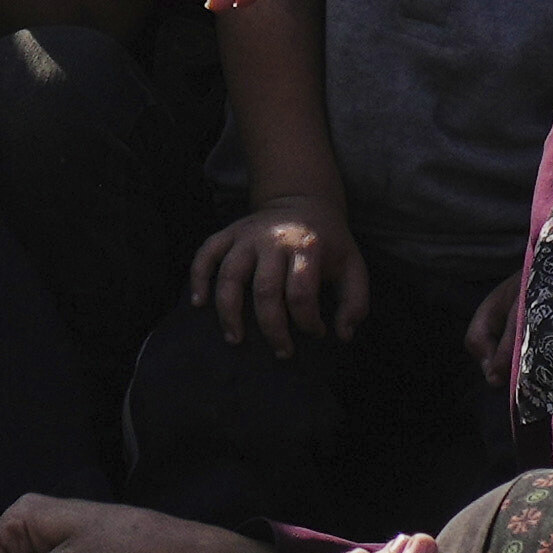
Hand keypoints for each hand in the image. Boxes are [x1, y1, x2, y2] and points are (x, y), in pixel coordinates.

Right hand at [202, 198, 372, 352]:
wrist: (304, 202)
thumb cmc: (329, 243)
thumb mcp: (353, 266)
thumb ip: (355, 302)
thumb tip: (343, 335)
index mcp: (307, 247)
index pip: (301, 293)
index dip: (308, 321)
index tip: (315, 333)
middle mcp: (274, 240)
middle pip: (265, 290)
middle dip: (272, 328)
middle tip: (281, 351)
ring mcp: (247, 236)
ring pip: (230, 275)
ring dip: (229, 311)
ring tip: (235, 339)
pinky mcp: (229, 233)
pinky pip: (206, 254)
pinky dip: (198, 277)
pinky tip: (199, 303)